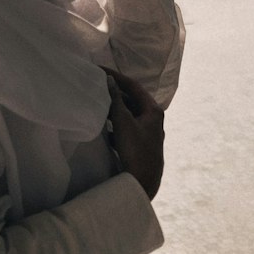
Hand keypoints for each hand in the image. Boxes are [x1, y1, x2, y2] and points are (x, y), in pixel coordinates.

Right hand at [103, 67, 164, 200]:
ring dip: (115, 110)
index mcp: (153, 111)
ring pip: (130, 116)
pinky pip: (128, 130)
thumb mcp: (123, 121)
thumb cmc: (135, 149)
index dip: (117, 77)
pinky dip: (116, 126)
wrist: (143, 183)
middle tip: (99, 86)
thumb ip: (116, 100)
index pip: (134, 87)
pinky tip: (104, 129)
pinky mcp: (142, 147)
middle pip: (133, 101)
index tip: (101, 70)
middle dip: (116, 93)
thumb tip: (109, 80)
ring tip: (99, 104)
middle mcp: (154, 120)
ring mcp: (149, 135)